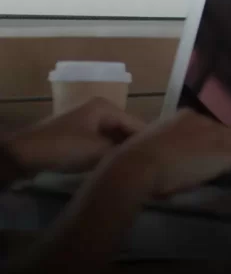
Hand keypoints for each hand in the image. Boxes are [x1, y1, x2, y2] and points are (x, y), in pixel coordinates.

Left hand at [3, 98, 144, 176]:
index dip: (148, 141)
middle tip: (148, 164)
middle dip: (134, 145)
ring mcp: (88, 120)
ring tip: (135, 166)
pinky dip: (108, 151)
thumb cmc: (64, 147)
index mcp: (106, 107)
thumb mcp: (98, 150)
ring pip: (113, 136)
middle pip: (125, 129)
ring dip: (121, 150)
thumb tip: (143, 155)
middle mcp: (99, 109)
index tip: (161, 158)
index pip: (137, 123)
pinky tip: (115, 164)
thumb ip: (123, 151)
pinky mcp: (79, 133)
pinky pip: (102, 141)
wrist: (25, 154)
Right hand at [105, 109, 230, 197]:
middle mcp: (203, 122)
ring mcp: (216, 137)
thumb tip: (169, 160)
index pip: (210, 128)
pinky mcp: (226, 153)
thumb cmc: (134, 161)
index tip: (219, 154)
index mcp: (184, 118)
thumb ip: (166, 148)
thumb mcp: (151, 147)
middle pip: (229, 135)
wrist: (138, 166)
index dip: (218, 142)